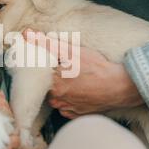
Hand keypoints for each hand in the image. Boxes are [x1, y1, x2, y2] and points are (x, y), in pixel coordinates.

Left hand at [23, 30, 143, 118]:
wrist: (121, 86)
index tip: (53, 64)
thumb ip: (46, 43)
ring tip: (73, 81)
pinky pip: (68, 109)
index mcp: (53, 85)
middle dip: (53, 80)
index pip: (38, 77)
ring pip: (57, 99)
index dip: (44, 69)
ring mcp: (69, 109)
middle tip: (65, 70)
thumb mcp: (71, 50)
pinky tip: (79, 92)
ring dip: (61, 91)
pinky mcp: (79, 115)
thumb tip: (27, 34)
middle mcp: (58, 100)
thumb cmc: (97, 68)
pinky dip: (70, 101)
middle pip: (48, 88)